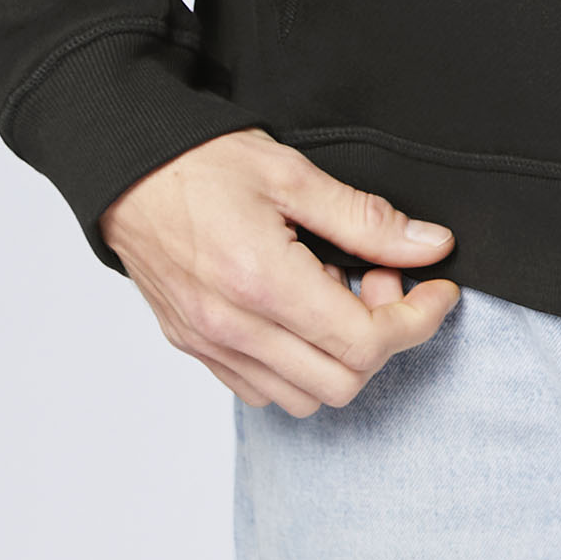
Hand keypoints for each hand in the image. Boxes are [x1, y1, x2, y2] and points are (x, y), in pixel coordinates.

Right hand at [101, 128, 459, 418]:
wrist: (123, 168)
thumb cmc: (198, 162)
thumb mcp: (292, 174)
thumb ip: (365, 218)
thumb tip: (429, 245)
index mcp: (262, 283)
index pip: (365, 342)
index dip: (417, 320)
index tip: (437, 290)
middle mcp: (233, 328)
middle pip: (342, 384)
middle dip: (382, 338)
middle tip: (382, 280)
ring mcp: (210, 345)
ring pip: (302, 397)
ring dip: (339, 355)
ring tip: (337, 291)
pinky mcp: (194, 346)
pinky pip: (261, 389)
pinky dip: (297, 364)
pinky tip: (299, 308)